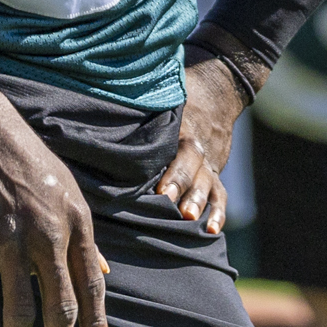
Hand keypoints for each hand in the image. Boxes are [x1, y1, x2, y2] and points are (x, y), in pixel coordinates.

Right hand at [0, 84, 106, 326]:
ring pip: (21, 308)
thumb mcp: (67, 190)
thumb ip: (84, 236)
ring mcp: (11, 237)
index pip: (92, 285)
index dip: (96, 323)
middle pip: (62, 307)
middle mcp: (49, 234)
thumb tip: (105, 270)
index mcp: (76, 223)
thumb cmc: (23, 159)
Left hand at [154, 54, 251, 235]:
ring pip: (208, 184)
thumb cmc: (178, 97)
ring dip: (199, 203)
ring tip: (189, 220)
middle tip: (169, 204)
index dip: (171, 172)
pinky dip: (218, 214)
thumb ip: (142, 103)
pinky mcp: (214, 174)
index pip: (179, 151)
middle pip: (192, 168)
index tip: (160, 191)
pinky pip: (220, 195)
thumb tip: (106, 103)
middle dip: (181, 187)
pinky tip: (211, 231)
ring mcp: (209, 163)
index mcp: (182, 128)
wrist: (217, 95)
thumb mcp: (163, 95)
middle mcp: (197, 147)